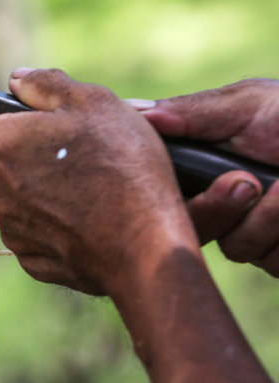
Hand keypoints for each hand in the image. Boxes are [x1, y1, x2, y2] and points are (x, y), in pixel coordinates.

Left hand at [0, 68, 196, 294]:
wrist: (145, 245)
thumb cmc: (120, 167)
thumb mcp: (92, 102)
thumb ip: (45, 85)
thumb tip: (17, 80)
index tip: (24, 132)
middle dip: (23, 162)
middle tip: (70, 157)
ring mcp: (11, 233)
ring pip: (16, 206)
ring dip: (39, 196)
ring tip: (86, 191)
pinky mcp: (32, 263)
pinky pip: (36, 237)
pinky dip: (55, 228)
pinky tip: (88, 222)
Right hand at [131, 79, 278, 275]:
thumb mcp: (252, 104)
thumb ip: (193, 112)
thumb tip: (133, 112)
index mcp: (209, 165)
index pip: (163, 188)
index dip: (170, 192)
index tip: (198, 180)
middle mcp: (224, 200)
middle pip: (192, 224)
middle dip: (225, 207)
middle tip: (252, 184)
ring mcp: (254, 230)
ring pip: (233, 247)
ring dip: (269, 220)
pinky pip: (269, 262)